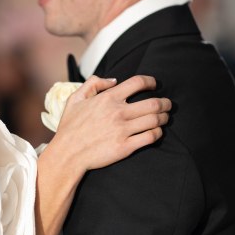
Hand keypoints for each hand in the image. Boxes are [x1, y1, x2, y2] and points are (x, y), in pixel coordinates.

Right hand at [54, 75, 169, 173]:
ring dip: (164, 118)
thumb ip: (93, 84)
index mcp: (108, 98)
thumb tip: (113, 80)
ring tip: (164, 118)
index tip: (155, 84)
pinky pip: (150, 137)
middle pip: (153, 102)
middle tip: (167, 104)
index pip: (138, 83)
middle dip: (165, 102)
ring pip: (155, 120)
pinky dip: (158, 133)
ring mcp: (122, 130)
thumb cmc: (70, 127)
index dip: (151, 81)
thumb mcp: (75, 99)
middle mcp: (118, 112)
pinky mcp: (125, 147)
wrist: (67, 154)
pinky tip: (156, 132)